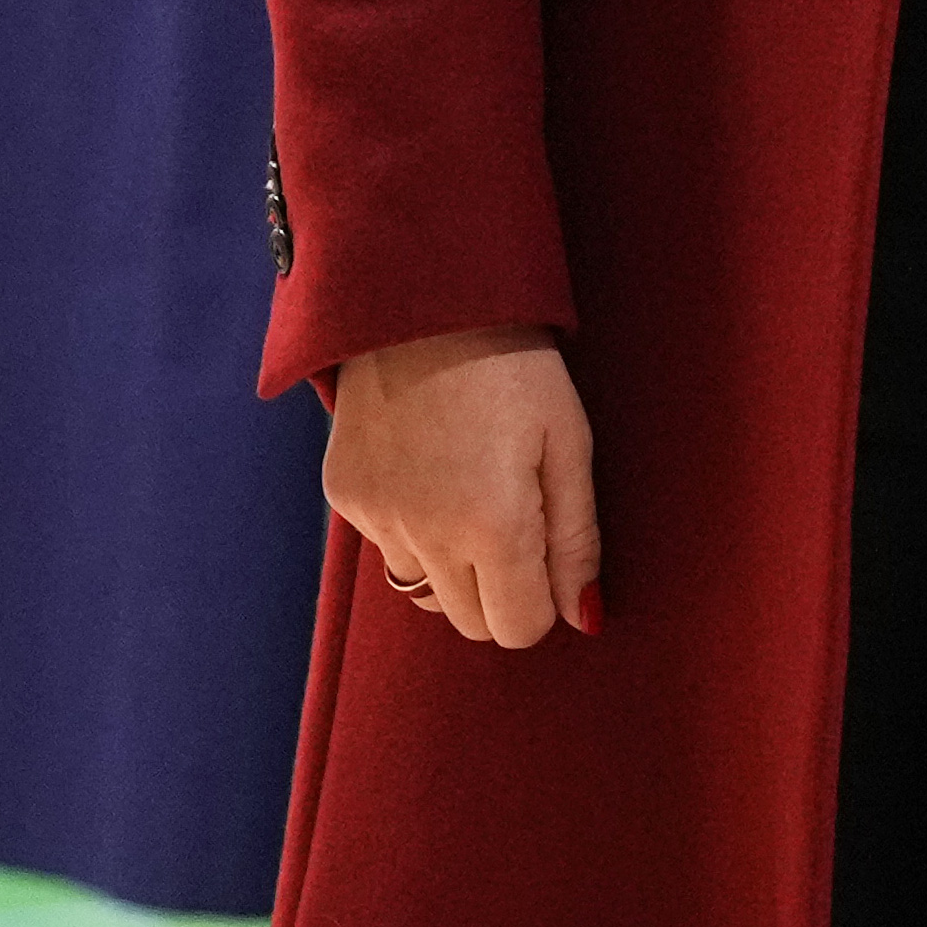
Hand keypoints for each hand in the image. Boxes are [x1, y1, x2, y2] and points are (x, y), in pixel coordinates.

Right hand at [323, 325, 600, 648]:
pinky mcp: (344, 495)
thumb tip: (582, 617)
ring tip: (467, 480)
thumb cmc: (514, 366)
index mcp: (495, 526)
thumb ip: (577, 539)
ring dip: (452, 560)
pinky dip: (411, 525)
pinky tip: (427, 462)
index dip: (542, 600)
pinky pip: (387, 545)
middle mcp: (428, 535)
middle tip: (514, 517)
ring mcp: (378, 517)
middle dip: (499, 590)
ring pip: (425, 589)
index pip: (519, 629)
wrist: (422, 297)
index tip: (546, 550)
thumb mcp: (568, 443)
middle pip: (470, 622)